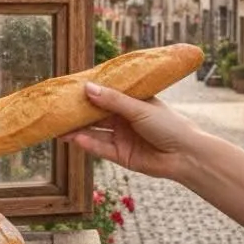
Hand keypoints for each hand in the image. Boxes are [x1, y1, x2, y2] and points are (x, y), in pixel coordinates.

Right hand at [61, 82, 206, 182]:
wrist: (186, 155)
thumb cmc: (169, 125)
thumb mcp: (139, 108)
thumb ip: (113, 100)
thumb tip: (88, 88)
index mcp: (131, 103)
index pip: (105, 96)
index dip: (88, 93)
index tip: (69, 90)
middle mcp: (124, 119)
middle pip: (96, 115)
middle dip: (78, 113)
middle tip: (57, 110)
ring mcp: (122, 138)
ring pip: (95, 132)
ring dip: (78, 130)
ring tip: (60, 127)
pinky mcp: (121, 155)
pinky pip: (101, 148)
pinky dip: (88, 144)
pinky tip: (76, 139)